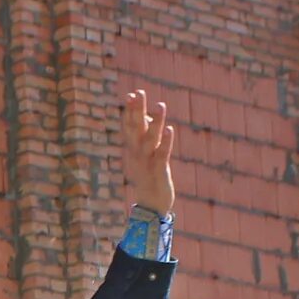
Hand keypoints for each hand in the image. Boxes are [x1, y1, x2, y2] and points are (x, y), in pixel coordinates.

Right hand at [121, 89, 175, 215]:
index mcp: (133, 149)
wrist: (151, 206)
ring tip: (161, 105)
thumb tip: (147, 117)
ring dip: (155, 122)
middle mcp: (137, 154)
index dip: (130, 111)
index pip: (129, 127)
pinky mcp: (158, 172)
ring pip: (149, 139)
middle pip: (136, 129)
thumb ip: (146, 137)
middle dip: (137, 111)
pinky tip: (169, 129)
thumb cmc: (149, 177)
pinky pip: (161, 154)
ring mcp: (147, 162)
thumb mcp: (145, 155)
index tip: (132, 94)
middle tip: (138, 93)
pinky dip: (165, 142)